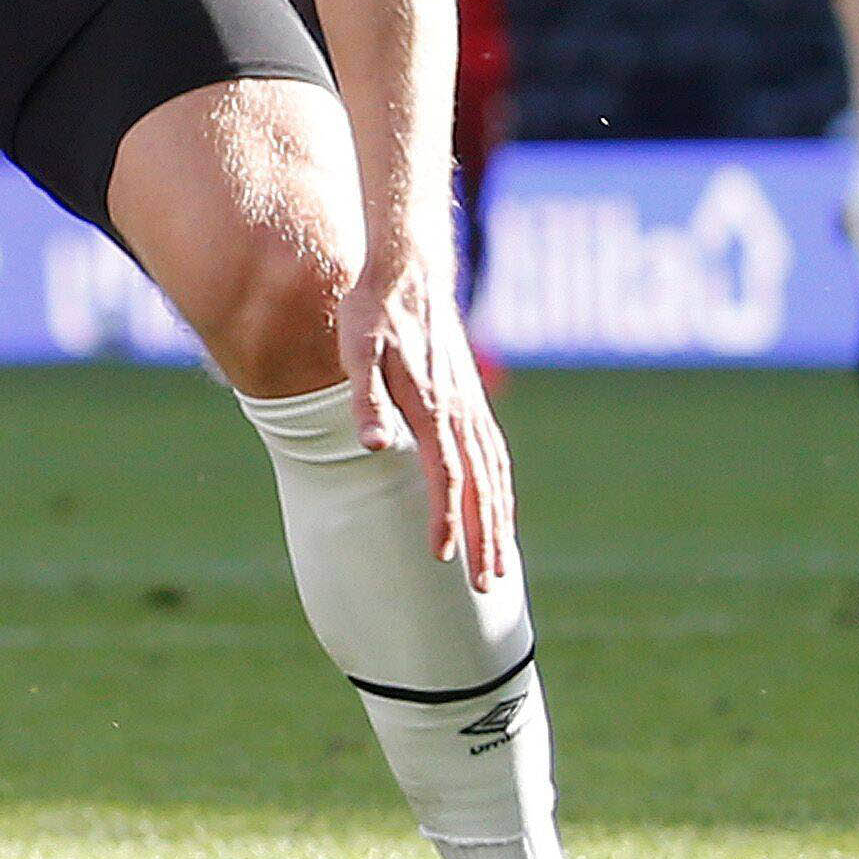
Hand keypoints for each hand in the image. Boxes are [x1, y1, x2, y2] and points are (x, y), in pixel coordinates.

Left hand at [340, 234, 515, 588]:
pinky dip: (501, 490)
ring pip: (496, 475)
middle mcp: (461, 413)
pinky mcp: (472, 401)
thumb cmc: (374, 314)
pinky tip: (498, 508)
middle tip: (488, 587)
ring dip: (500, 521)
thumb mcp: (358, 353)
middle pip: (481, 487)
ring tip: (501, 565)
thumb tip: (372, 445)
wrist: (409, 270)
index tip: (444, 558)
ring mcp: (472, 407)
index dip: (446, 518)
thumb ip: (366, 401)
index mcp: (433, 408)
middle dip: (487, 539)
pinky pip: (495, 456)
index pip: (445, 476)